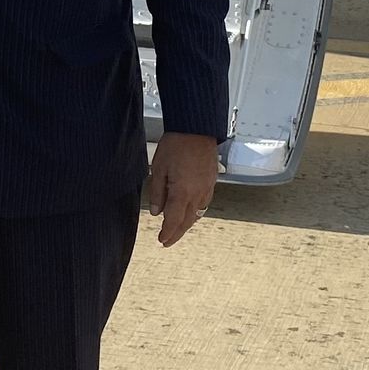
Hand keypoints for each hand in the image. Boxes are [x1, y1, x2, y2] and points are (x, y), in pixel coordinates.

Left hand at [147, 132, 217, 247]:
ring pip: (197, 214)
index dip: (167, 233)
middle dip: (177, 233)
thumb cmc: (176, 144)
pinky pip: (204, 203)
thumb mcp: (158, 169)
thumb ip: (157, 193)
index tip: (161, 240)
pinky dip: (196, 211)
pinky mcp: (212, 182)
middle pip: (187, 221)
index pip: (174, 220)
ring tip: (177, 229)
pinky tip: (191, 211)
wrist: (196, 128)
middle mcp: (197, 194)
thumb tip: (156, 211)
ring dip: (187, 223)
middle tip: (167, 241)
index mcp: (183, 192)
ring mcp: (207, 188)